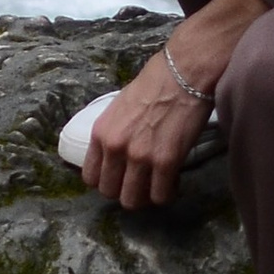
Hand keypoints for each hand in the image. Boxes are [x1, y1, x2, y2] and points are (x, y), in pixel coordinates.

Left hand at [83, 0, 263, 207]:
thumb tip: (115, 154)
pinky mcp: (166, 162)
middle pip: (111, 193)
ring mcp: (139, 157)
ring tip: (157, 184)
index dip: (107, 182)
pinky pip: (161, 196)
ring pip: (133, 201)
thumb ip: (114, 132)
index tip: (120, 178)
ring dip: (146, 197)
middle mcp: (115, 147)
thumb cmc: (154, 82)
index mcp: (101, 133)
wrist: (183, 72)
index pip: (90, 177)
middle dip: (126, 191)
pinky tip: (174, 181)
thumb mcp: (119, 107)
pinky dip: (168, 193)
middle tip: (141, 183)